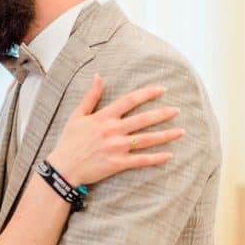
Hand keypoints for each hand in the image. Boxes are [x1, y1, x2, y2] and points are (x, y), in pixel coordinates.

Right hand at [47, 74, 183, 185]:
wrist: (63, 167)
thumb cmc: (69, 141)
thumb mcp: (77, 115)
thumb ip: (90, 96)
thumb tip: (98, 77)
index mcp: (104, 117)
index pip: (129, 101)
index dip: (147, 94)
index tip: (161, 89)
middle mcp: (113, 131)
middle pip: (143, 120)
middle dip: (162, 114)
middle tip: (177, 110)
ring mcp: (117, 148)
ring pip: (146, 140)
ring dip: (166, 135)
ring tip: (181, 131)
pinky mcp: (118, 163)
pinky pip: (141, 160)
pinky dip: (156, 158)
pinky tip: (169, 155)